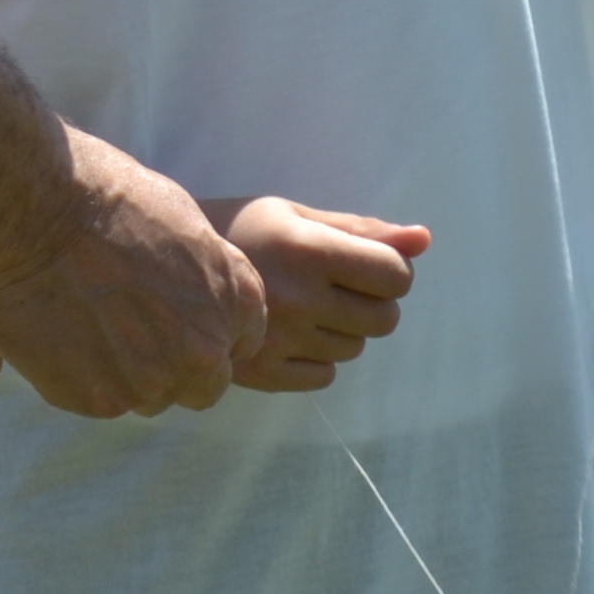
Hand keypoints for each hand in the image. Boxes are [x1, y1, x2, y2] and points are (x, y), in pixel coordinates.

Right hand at [0, 125, 260, 419]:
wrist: (34, 209)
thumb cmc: (103, 197)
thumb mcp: (180, 221)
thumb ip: (200, 273)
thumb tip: (192, 293)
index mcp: (235, 297)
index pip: (241, 342)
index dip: (207, 334)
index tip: (178, 327)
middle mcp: (206, 346)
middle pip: (203, 384)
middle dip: (173, 366)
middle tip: (127, 332)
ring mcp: (155, 379)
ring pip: (149, 397)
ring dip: (126, 375)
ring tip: (85, 322)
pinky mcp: (102, 400)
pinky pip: (101, 401)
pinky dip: (83, 377)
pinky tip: (60, 333)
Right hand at [201, 196, 429, 391]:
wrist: (168, 268)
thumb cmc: (244, 231)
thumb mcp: (298, 217)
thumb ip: (363, 230)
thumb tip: (424, 239)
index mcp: (309, 249)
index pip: (395, 275)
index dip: (391, 270)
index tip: (367, 263)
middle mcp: (298, 297)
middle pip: (385, 318)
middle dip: (373, 301)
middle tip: (339, 286)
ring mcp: (281, 339)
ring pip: (355, 348)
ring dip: (343, 328)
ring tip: (306, 306)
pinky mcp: (263, 373)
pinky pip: (325, 376)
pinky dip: (318, 358)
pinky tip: (291, 334)